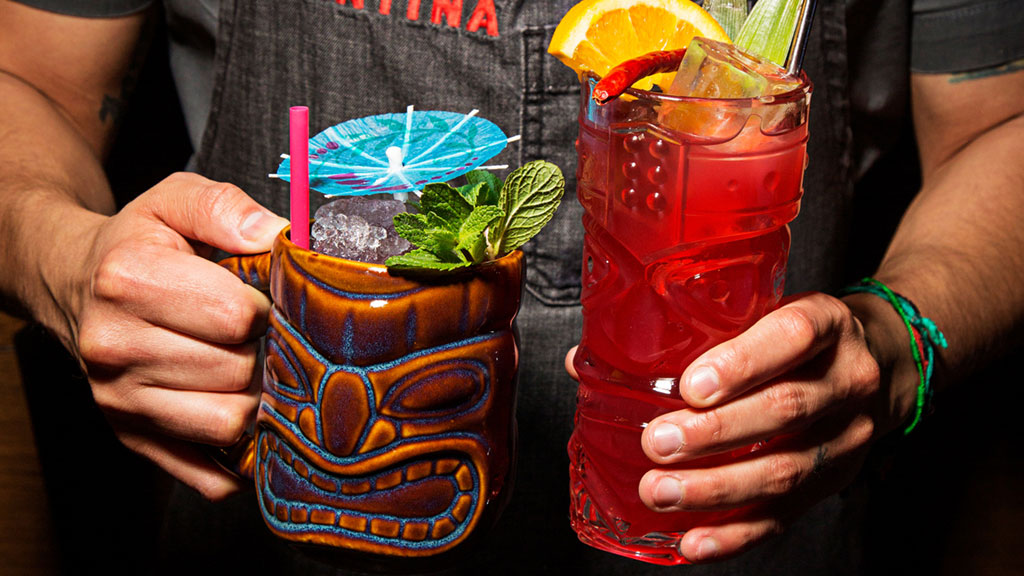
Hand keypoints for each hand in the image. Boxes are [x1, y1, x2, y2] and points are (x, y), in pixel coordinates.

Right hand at [57, 173, 287, 498]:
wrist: (74, 284)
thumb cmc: (138, 243)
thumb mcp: (174, 200)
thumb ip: (226, 207)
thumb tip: (278, 236)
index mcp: (127, 281)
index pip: (235, 316)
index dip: (266, 306)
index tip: (260, 297)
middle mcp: (115, 347)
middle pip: (237, 372)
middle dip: (264, 351)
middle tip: (259, 334)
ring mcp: (120, 401)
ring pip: (229, 423)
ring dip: (256, 397)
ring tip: (248, 366)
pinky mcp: (132, 439)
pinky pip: (210, 476)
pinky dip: (241, 456)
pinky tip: (245, 415)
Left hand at [566, 292, 900, 562]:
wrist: (879, 363)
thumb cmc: (796, 336)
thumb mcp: (761, 311)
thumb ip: (685, 332)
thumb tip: (584, 360)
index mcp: (828, 324)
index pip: (793, 336)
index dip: (742, 363)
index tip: (690, 385)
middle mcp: (846, 380)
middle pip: (785, 410)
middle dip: (715, 433)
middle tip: (656, 442)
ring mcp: (847, 437)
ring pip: (785, 469)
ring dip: (717, 488)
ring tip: (659, 491)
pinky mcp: (834, 482)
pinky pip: (786, 515)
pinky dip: (735, 534)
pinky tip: (693, 540)